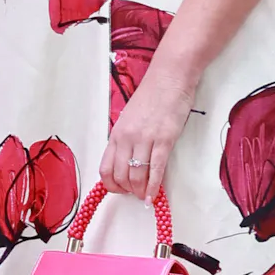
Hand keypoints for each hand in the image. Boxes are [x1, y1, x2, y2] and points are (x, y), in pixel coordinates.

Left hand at [101, 69, 192, 202]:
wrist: (169, 78)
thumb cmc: (152, 96)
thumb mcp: (130, 118)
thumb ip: (126, 139)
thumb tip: (127, 161)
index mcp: (117, 133)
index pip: (105, 168)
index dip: (111, 185)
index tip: (119, 190)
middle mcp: (127, 138)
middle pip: (120, 175)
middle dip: (127, 190)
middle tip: (135, 194)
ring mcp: (145, 139)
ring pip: (136, 176)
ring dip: (140, 191)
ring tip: (145, 196)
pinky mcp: (164, 140)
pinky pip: (156, 170)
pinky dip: (154, 187)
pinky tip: (154, 196)